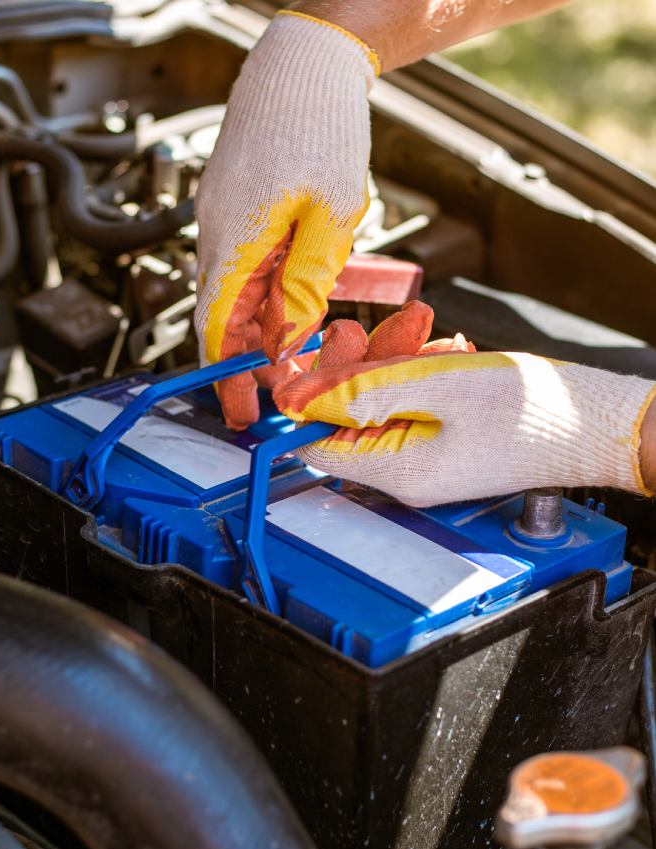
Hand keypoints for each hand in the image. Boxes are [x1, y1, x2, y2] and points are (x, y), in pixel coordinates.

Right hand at [195, 10, 378, 429]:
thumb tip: (290, 334)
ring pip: (233, 291)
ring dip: (259, 326)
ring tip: (294, 352)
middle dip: (246, 359)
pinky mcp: (234, 207)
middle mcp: (215, 232)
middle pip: (222, 315)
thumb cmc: (322, 124)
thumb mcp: (333, 214)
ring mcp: (220, 218)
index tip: (241, 408)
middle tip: (275, 391)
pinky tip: (290, 301)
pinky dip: (262, 293)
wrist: (304, 62)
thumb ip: (308, 280)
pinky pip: (242, 264)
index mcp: (235, 239)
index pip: (219, 326)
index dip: (228, 373)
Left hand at [274, 302, 655, 506]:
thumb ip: (364, 391)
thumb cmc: (532, 411)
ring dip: (392, 361)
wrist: (598, 423)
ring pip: (384, 402)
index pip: (318, 443)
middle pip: (349, 417)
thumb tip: (303, 396)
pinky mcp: (446, 442)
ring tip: (419, 330)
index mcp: (397, 468)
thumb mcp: (438, 385)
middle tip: (360, 328)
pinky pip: (414, 405)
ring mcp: (427, 458)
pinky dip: (419, 373)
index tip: (298, 361)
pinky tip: (442, 350)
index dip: (304, 400)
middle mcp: (405, 471)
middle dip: (352, 365)